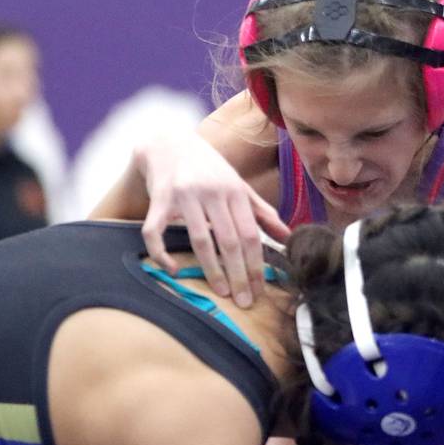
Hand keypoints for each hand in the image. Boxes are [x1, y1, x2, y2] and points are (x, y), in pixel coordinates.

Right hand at [134, 133, 289, 306]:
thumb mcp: (237, 184)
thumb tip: (287, 237)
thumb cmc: (208, 168)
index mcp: (234, 190)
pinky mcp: (158, 199)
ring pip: (200, 239)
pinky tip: (174, 270)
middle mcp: (212, 192)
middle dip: (239, 274)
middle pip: (229, 240)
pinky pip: (156, 232)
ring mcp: (184, 195)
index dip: (257, 264)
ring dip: (212, 270)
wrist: (169, 143)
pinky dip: (162, 254)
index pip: (250, 234)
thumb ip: (261, 211)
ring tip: (222, 292)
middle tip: (244, 301)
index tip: (260, 289)